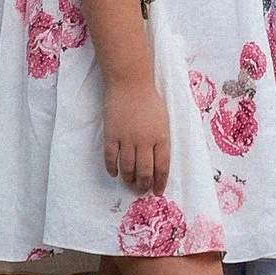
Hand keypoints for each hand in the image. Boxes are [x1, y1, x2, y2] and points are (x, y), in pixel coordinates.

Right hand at [102, 77, 170, 194]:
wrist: (130, 83)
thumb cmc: (149, 100)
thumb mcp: (164, 120)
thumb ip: (161, 140)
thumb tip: (159, 160)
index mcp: (161, 137)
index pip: (162, 167)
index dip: (160, 182)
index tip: (158, 191)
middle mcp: (145, 141)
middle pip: (145, 171)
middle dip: (143, 185)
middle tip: (141, 190)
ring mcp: (127, 139)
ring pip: (128, 168)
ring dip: (129, 179)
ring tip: (129, 183)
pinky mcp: (112, 135)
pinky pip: (111, 157)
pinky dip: (112, 168)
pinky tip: (114, 173)